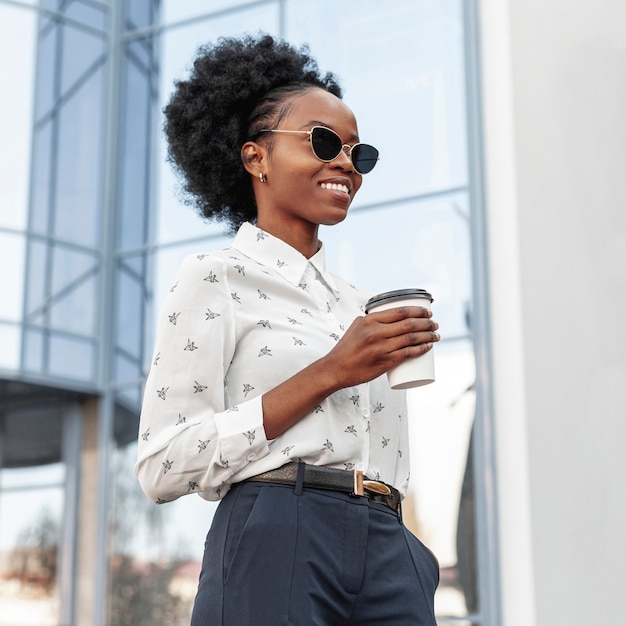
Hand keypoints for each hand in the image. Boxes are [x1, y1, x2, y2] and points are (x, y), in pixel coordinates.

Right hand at [323, 306, 439, 389]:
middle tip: (434, 325)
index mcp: (369, 320)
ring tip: (436, 335)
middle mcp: (376, 332)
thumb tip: (390, 317)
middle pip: (409, 324)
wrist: (335, 369)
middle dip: (427, 323)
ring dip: (428, 336)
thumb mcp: (356, 327)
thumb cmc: (346, 349)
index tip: (427, 313)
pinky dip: (420, 349)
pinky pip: (408, 353)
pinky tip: (428, 347)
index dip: (418, 311)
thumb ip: (372, 320)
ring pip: (411, 338)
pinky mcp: (385, 362)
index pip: (400, 311)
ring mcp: (381, 347)